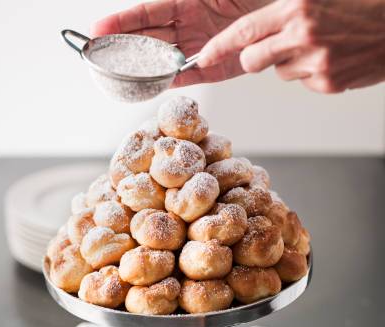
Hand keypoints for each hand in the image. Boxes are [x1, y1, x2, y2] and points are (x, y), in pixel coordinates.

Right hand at [91, 0, 268, 86]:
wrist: (282, 18)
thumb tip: (168, 3)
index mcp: (186, 1)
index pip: (147, 13)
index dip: (123, 21)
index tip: (99, 29)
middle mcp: (187, 25)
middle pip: (148, 37)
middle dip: (123, 46)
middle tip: (99, 56)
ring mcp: (197, 47)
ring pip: (162, 59)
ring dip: (141, 67)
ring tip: (117, 75)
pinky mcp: (211, 68)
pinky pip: (184, 77)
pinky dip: (167, 82)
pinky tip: (149, 87)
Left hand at [198, 0, 384, 91]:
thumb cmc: (361, 4)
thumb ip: (285, 10)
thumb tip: (255, 30)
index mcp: (297, 7)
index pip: (245, 31)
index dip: (220, 47)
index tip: (203, 56)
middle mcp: (302, 34)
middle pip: (252, 61)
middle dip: (253, 59)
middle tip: (270, 50)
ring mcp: (316, 61)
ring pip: (279, 73)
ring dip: (290, 62)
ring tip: (319, 45)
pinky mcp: (327, 82)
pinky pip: (303, 82)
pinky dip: (312, 73)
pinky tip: (333, 57)